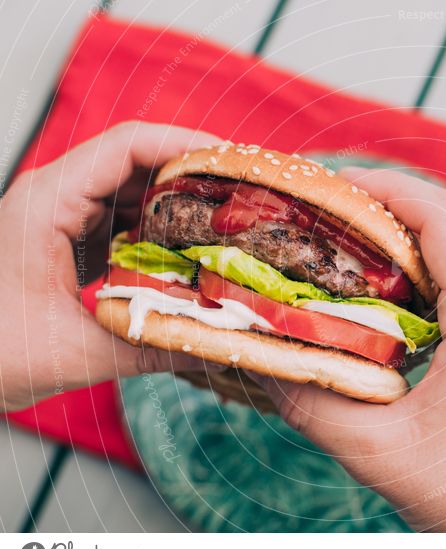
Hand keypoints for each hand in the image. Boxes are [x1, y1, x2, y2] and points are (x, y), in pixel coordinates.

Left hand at [0, 121, 221, 410]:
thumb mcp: (78, 353)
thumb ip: (153, 344)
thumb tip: (218, 342)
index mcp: (48, 204)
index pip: (127, 147)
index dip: (185, 145)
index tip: (232, 160)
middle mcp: (55, 198)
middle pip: (137, 161)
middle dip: (194, 173)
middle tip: (243, 194)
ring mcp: (62, 216)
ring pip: (133, 188)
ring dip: (180, 201)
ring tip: (226, 219)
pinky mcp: (70, 237)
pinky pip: (124, 217)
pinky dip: (161, 227)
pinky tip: (190, 249)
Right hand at [249, 168, 445, 531]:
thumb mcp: (374, 451)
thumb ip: (308, 398)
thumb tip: (257, 355)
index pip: (443, 220)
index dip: (386, 187)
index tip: (332, 183)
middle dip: (387, 212)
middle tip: (327, 215)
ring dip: (409, 245)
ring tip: (350, 250)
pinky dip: (431, 276)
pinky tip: (391, 296)